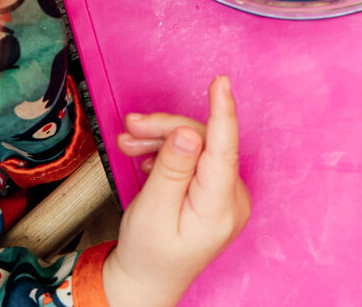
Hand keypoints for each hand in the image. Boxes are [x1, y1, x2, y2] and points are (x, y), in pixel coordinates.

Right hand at [102, 76, 250, 306]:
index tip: (220, 82)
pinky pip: (197, 157)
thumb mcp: (151, 210)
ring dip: (162, 138)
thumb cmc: (147, 253)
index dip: (222, 112)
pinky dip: (169, 151)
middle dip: (166, 130)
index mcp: (218, 210)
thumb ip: (172, 169)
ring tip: (129, 143)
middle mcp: (232, 201)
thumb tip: (189, 133)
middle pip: (204, 142)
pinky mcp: (217, 191)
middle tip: (131, 129)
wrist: (148, 279)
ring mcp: (227, 196)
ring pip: (198, 146)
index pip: (224, 150)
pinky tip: (146, 156)